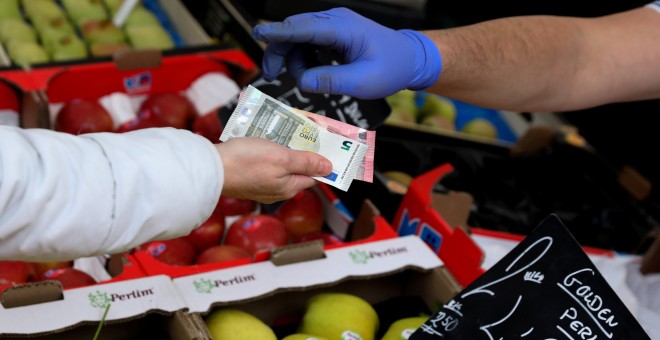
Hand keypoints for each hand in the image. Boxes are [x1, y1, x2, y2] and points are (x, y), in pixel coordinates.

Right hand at [216, 137, 331, 202]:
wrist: (210, 169)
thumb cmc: (246, 161)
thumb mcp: (282, 157)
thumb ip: (306, 162)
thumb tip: (329, 168)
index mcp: (288, 188)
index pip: (312, 175)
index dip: (318, 160)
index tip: (321, 144)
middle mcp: (276, 191)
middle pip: (295, 171)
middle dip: (299, 153)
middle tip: (300, 133)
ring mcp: (260, 187)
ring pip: (279, 168)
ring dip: (281, 152)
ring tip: (280, 134)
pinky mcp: (246, 180)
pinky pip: (263, 166)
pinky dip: (266, 155)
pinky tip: (261, 143)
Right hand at [252, 7, 441, 98]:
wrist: (409, 59)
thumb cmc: (391, 67)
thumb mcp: (364, 81)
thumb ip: (331, 81)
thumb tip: (303, 82)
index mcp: (343, 28)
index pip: (304, 27)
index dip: (279, 32)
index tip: (259, 33)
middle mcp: (334, 21)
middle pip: (294, 30)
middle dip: (279, 51)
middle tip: (272, 75)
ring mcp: (333, 26)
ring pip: (298, 38)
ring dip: (294, 60)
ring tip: (307, 81)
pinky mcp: (332, 34)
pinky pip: (307, 42)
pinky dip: (304, 59)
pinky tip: (313, 73)